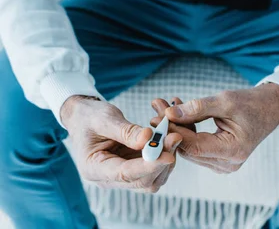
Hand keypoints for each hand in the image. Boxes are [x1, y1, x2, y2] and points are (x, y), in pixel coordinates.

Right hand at [60, 95, 181, 191]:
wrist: (83, 117)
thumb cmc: (89, 117)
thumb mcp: (104, 119)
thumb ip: (125, 131)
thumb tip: (148, 138)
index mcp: (94, 168)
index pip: (125, 174)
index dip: (148, 166)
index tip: (168, 156)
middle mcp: (108, 178)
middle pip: (141, 181)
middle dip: (161, 161)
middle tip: (175, 137)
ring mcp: (121, 175)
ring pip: (150, 179)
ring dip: (165, 159)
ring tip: (173, 135)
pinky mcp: (131, 168)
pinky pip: (151, 169)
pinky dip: (162, 155)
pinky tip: (168, 138)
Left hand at [151, 83, 278, 174]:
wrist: (269, 108)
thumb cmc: (250, 102)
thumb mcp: (224, 101)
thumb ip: (197, 108)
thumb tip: (169, 113)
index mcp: (232, 151)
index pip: (194, 147)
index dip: (174, 133)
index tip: (157, 117)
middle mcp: (227, 164)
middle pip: (189, 149)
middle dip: (171, 128)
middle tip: (155, 107)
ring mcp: (223, 164)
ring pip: (190, 148)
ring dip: (177, 127)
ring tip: (163, 105)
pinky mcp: (219, 159)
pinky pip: (196, 146)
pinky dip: (186, 129)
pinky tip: (177, 111)